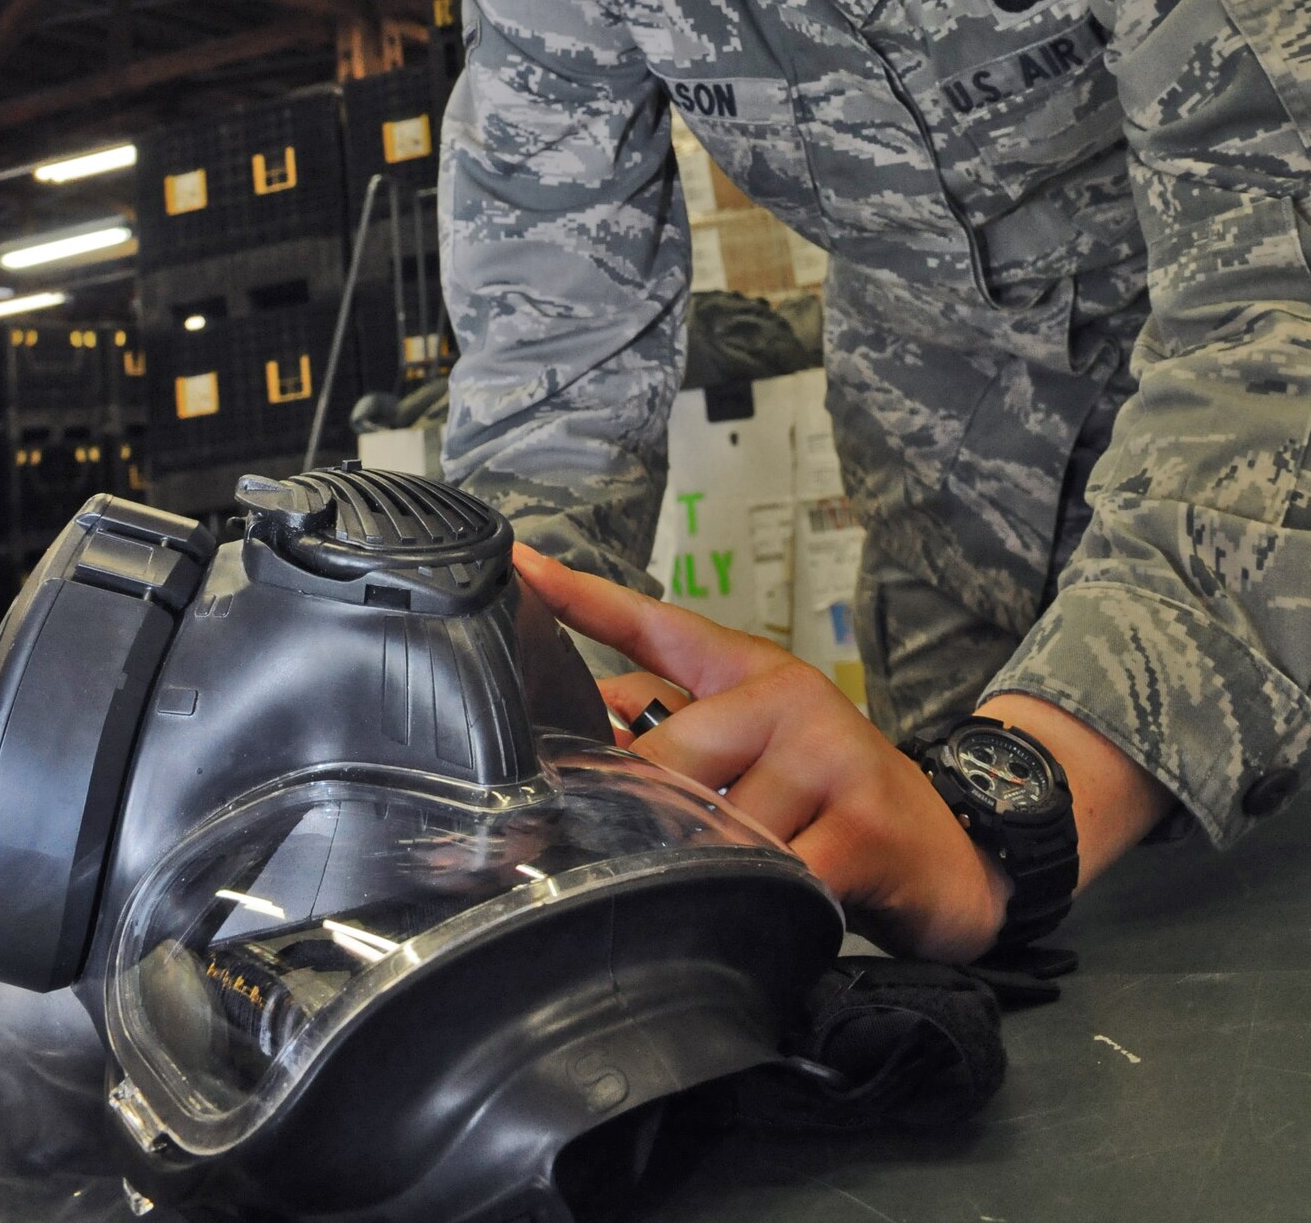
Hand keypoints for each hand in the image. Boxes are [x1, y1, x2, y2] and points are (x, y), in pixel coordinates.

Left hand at [513, 544, 1008, 961]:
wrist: (953, 852)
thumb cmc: (838, 801)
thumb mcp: (761, 749)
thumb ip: (681, 729)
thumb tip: (593, 724)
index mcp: (753, 674)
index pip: (656, 623)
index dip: (581, 597)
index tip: (520, 565)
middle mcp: (787, 698)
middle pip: (666, 761)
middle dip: (653, 824)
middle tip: (667, 857)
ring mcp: (826, 757)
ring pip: (714, 831)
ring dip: (719, 877)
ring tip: (756, 883)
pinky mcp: (856, 826)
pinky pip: (772, 878)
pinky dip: (767, 907)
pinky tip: (789, 908)